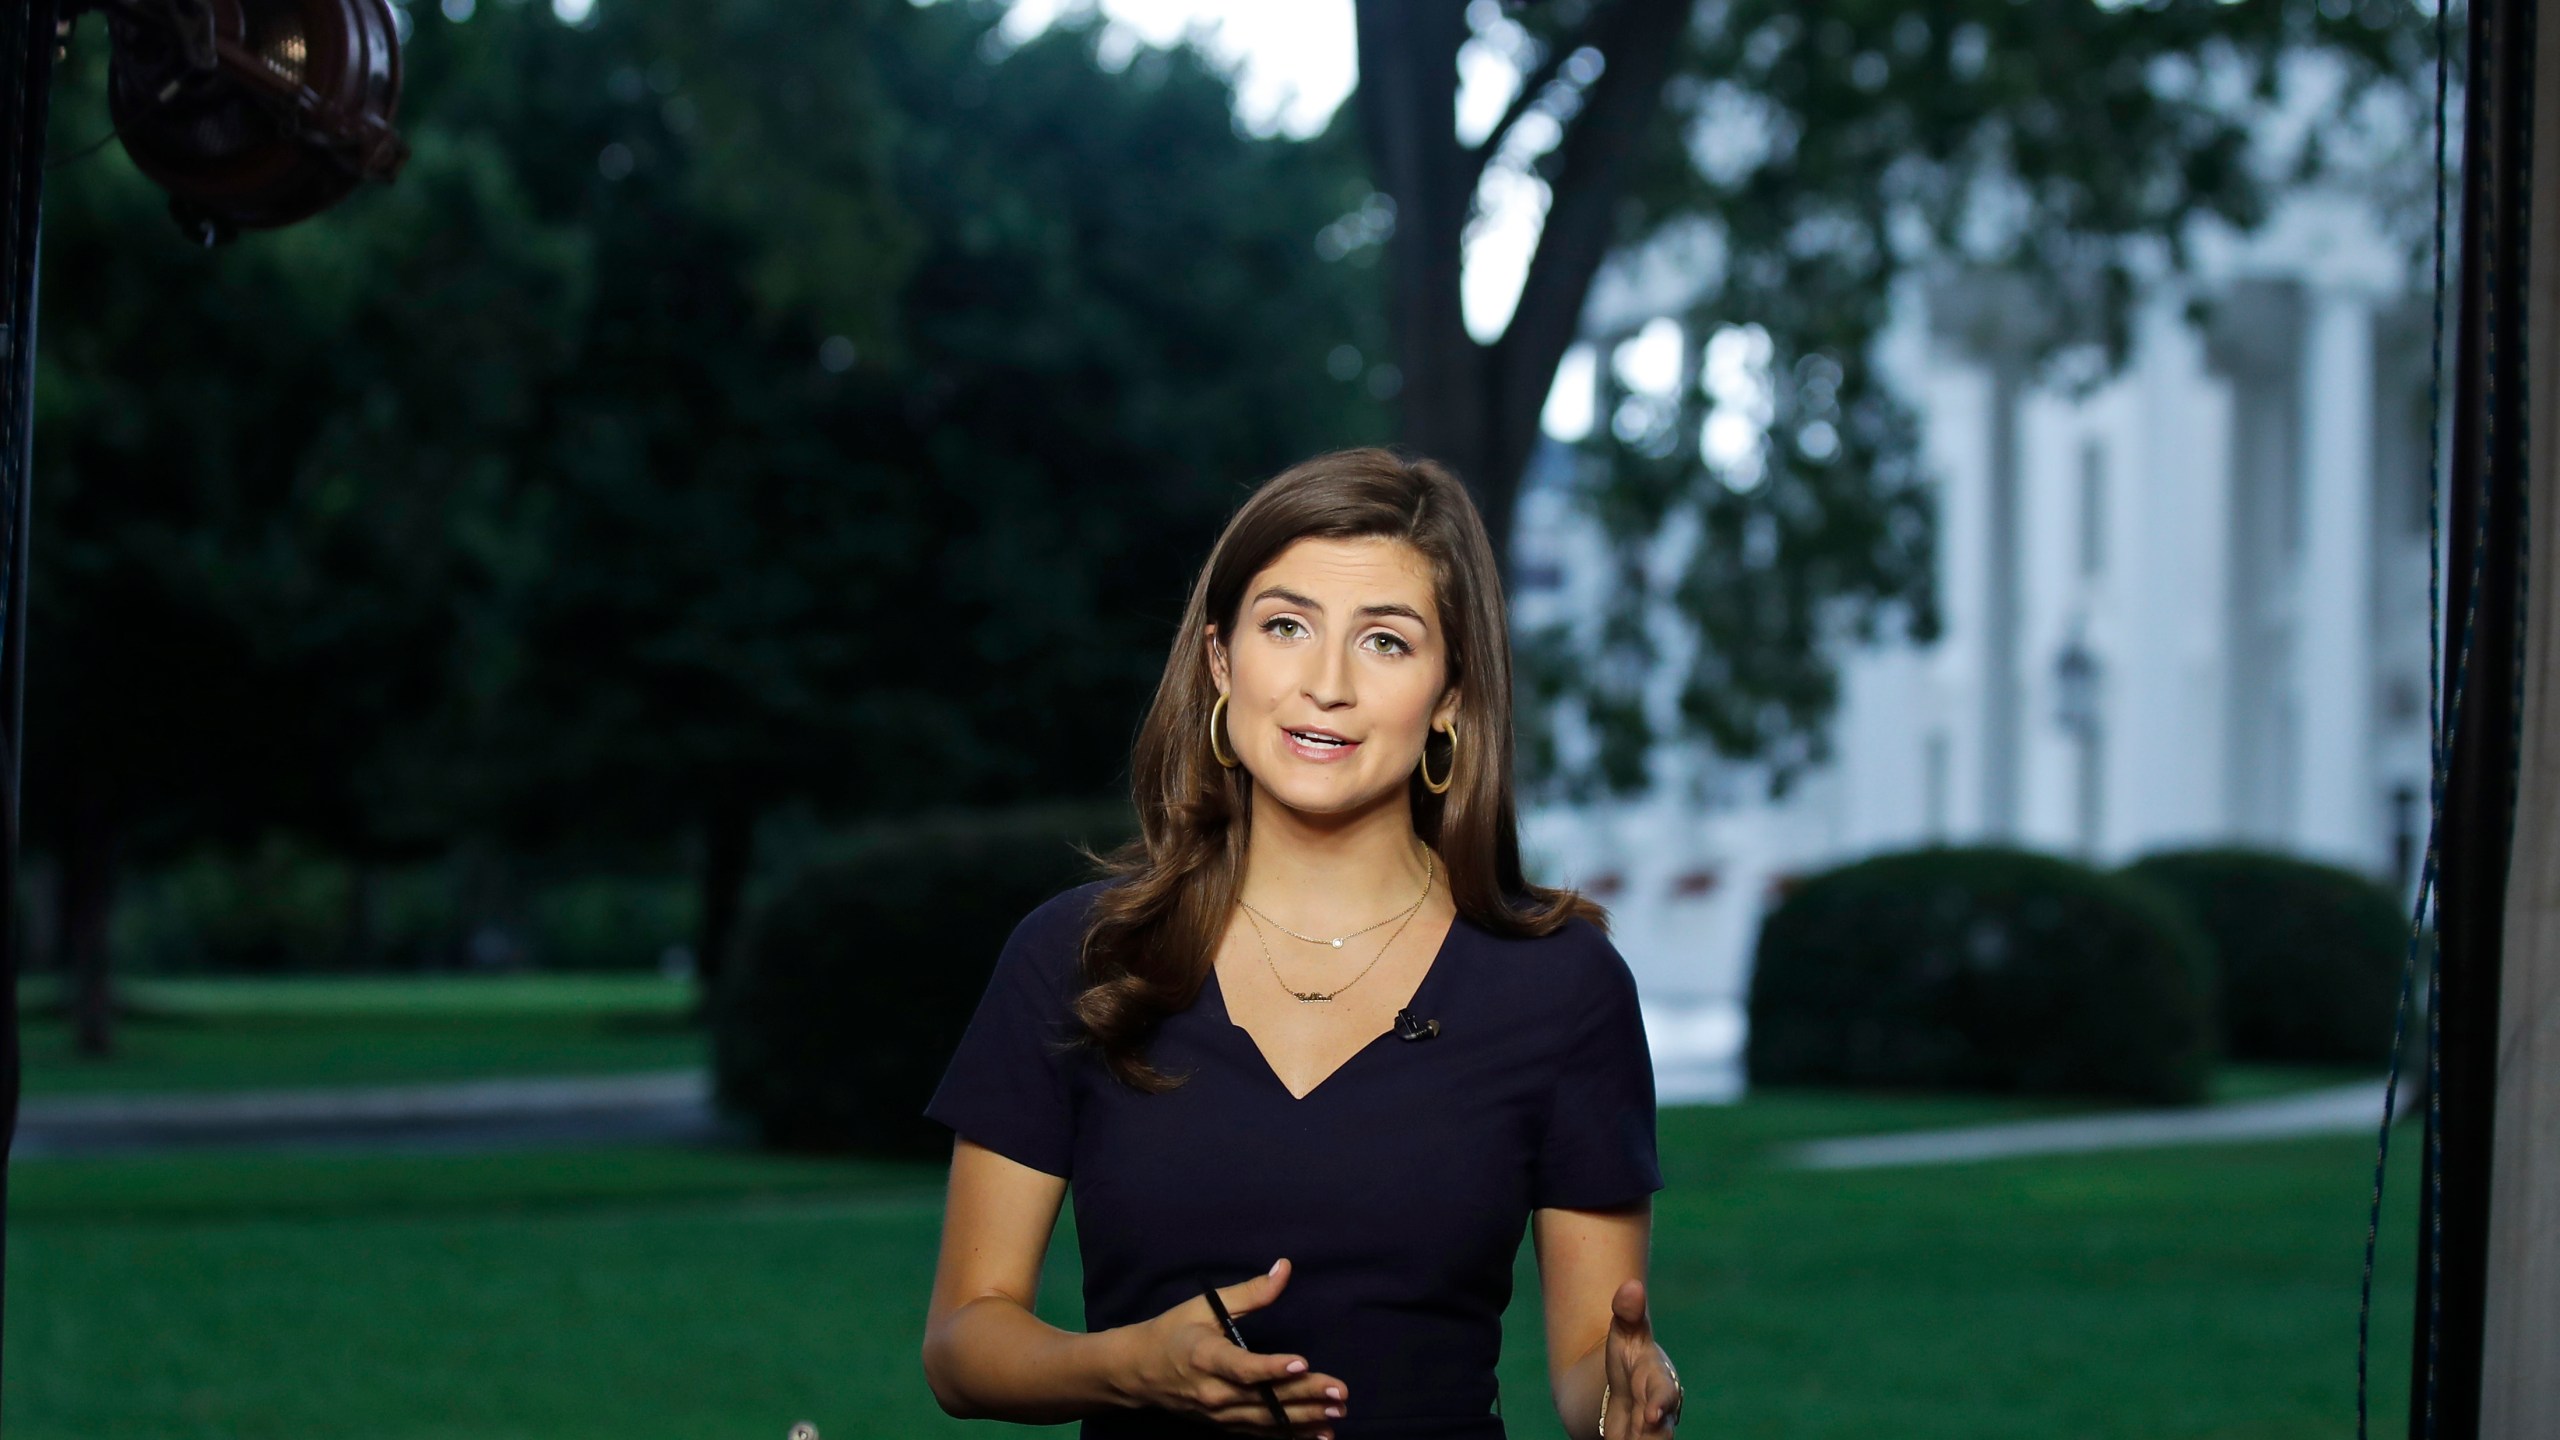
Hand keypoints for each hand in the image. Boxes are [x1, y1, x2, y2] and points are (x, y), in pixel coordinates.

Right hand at [1119, 1257, 1349, 1436]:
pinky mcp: (1225, 1425)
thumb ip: (1250, 1293)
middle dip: (1305, 1396)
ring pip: (1267, 1420)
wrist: (1137, 1372)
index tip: (1302, 1363)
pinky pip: (1262, 1434)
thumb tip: (1284, 1268)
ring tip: (1337, 1414)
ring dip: (1305, 1419)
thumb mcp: (1204, 1306)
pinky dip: (1291, 1436)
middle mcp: (1213, 1392)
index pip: (1242, 1367)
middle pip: (1264, 1397)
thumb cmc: (1173, 1332)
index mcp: (1205, 1357)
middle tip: (1340, 1392)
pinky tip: (1320, 1436)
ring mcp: (1219, 1415)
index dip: (1271, 1368)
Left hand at [1600, 1278, 1683, 1436]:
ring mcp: (1649, 1433)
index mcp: (1657, 1381)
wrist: (1625, 1387)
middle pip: (1659, 1431)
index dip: (1660, 1404)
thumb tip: (1631, 1285)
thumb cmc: (1629, 1355)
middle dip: (1650, 1436)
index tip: (1651, 1415)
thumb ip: (1628, 1312)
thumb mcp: (1625, 1332)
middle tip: (1636, 1433)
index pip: (1665, 1392)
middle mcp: (1659, 1412)